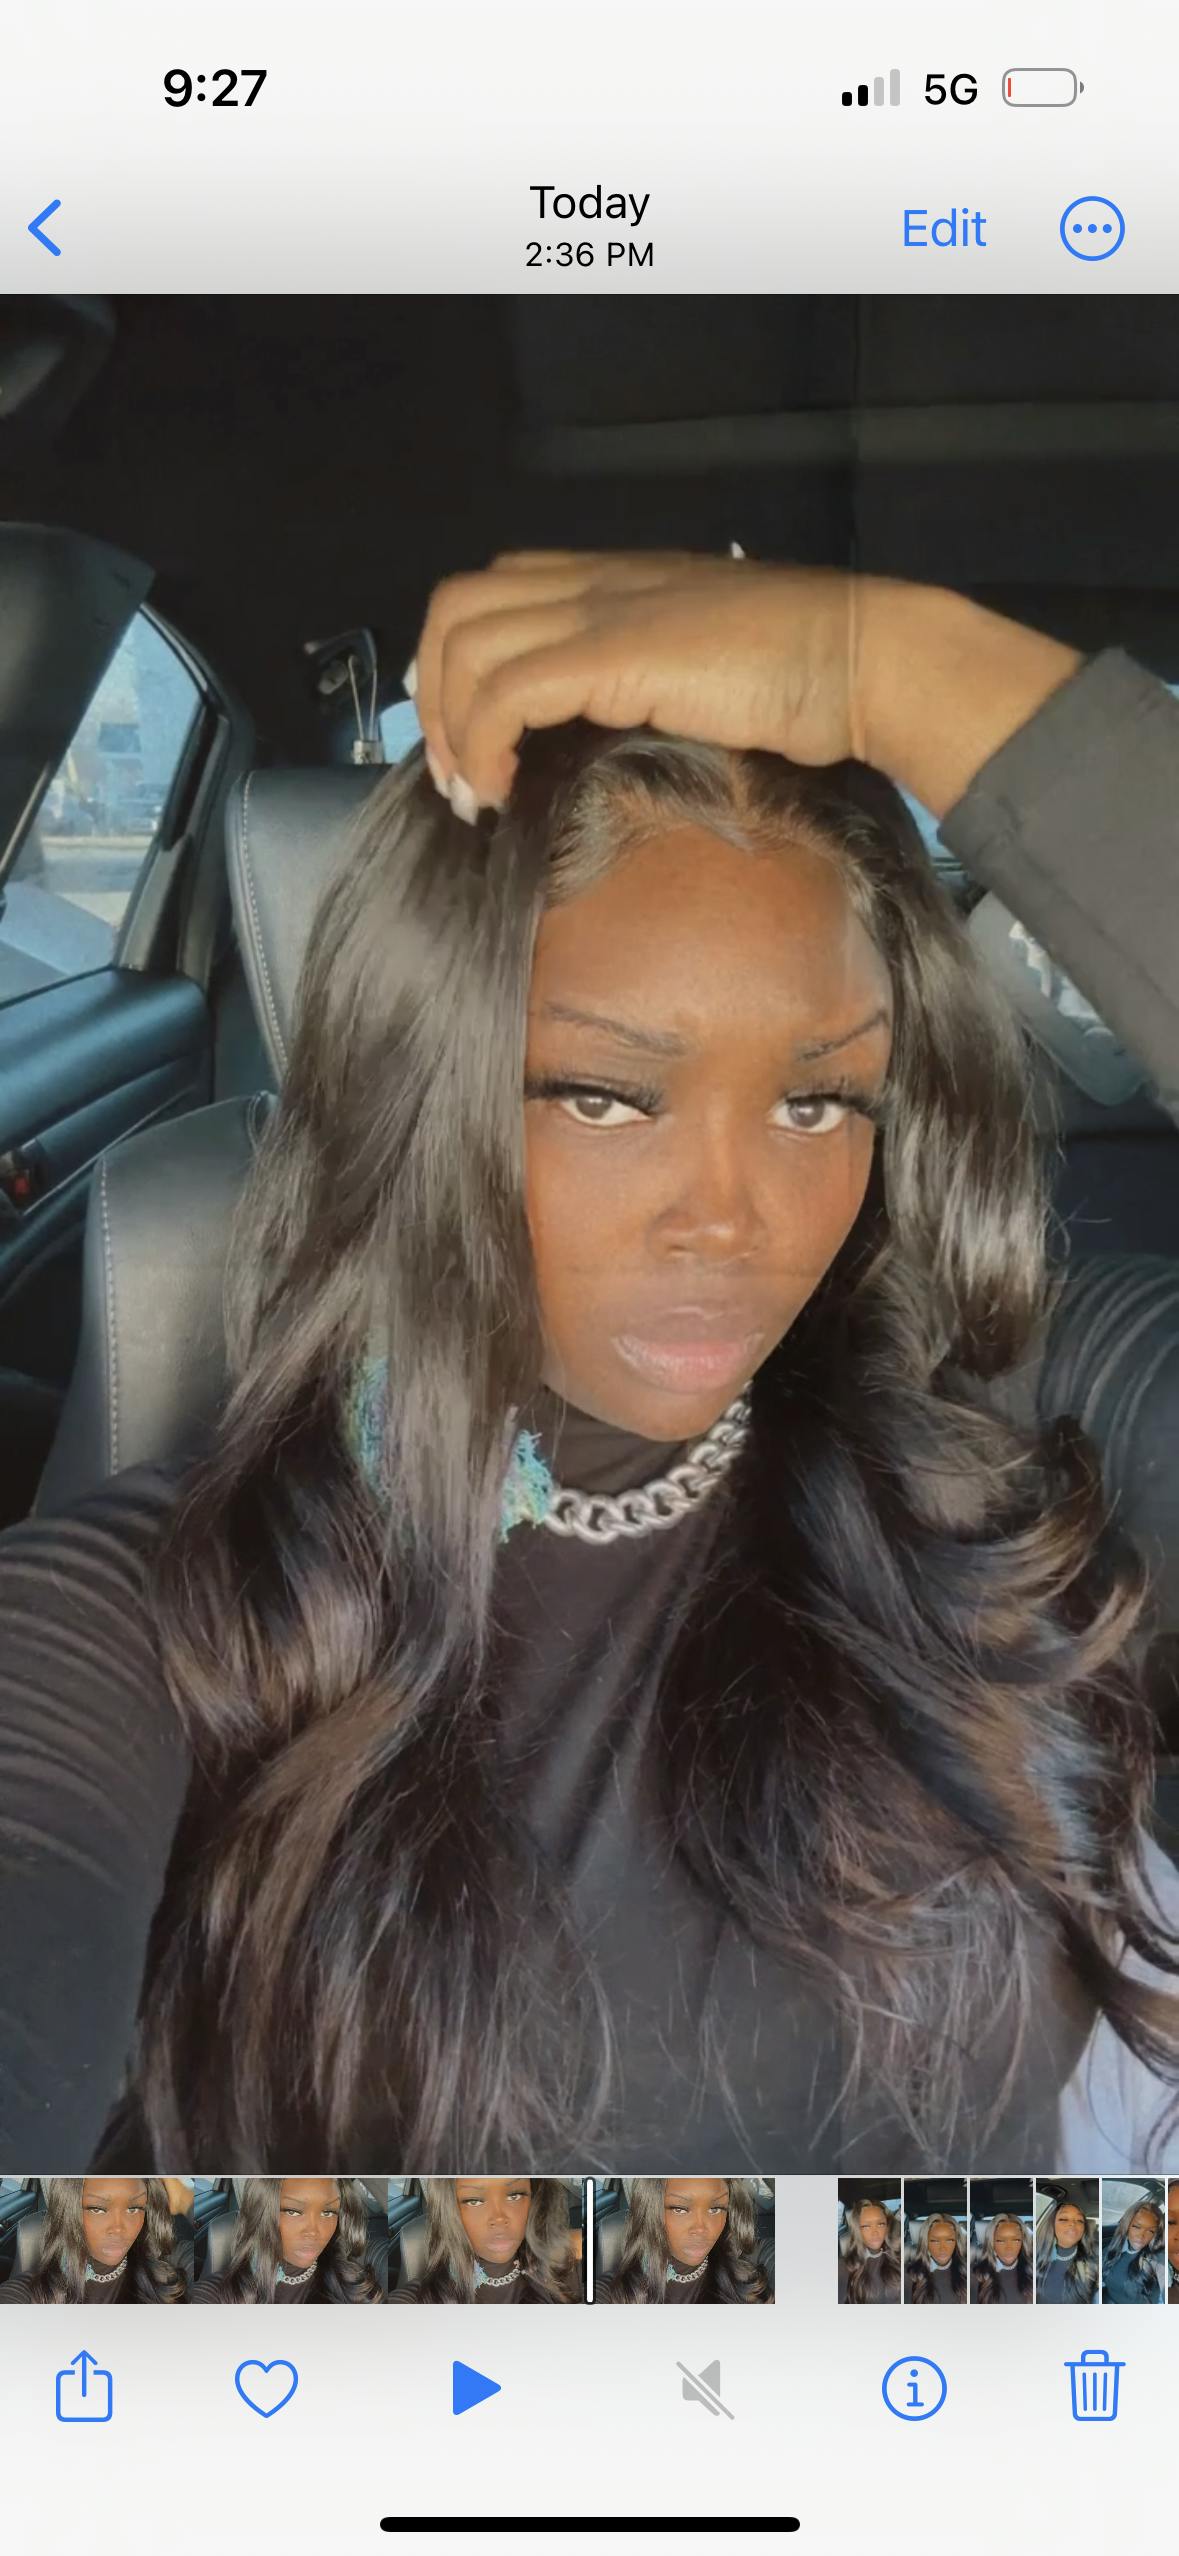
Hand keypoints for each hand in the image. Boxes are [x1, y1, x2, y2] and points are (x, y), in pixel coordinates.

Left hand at [408, 548, 1082, 823]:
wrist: (860, 658)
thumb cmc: (800, 676)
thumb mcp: (698, 667)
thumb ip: (641, 680)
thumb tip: (597, 739)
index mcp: (611, 578)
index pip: (491, 591)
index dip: (454, 660)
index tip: (462, 736)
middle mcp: (593, 580)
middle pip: (456, 609)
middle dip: (434, 699)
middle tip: (458, 776)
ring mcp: (601, 610)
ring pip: (467, 646)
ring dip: (452, 730)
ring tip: (477, 794)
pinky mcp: (613, 653)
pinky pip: (506, 690)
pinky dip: (484, 743)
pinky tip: (504, 789)